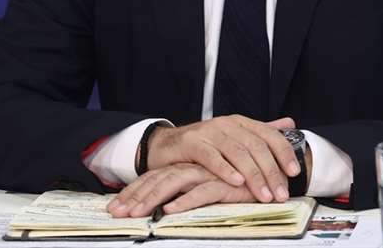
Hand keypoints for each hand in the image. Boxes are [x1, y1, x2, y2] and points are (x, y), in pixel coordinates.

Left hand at [107, 163, 254, 217]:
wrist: (266, 174)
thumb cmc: (235, 184)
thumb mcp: (204, 189)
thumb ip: (186, 193)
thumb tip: (162, 206)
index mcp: (186, 168)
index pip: (153, 178)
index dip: (133, 192)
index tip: (115, 208)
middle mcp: (193, 168)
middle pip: (158, 180)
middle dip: (135, 198)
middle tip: (117, 214)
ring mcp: (208, 174)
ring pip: (174, 184)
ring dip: (153, 200)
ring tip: (137, 214)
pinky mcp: (224, 183)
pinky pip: (202, 193)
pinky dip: (185, 201)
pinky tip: (170, 211)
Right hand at [145, 115, 300, 202]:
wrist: (168, 146)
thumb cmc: (205, 146)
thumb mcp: (235, 138)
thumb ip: (261, 132)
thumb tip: (289, 122)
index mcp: (241, 122)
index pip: (269, 134)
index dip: (283, 152)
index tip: (295, 172)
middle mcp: (228, 124)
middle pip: (256, 146)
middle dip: (271, 171)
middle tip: (280, 193)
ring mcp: (209, 132)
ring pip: (237, 152)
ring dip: (253, 175)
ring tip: (263, 194)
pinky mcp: (192, 143)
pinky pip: (211, 156)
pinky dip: (225, 169)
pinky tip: (236, 182)